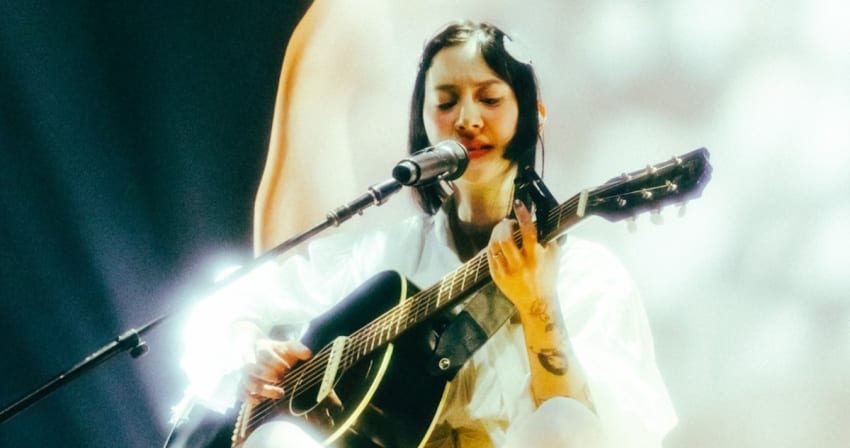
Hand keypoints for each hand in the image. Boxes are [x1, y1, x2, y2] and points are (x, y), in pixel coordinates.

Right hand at [242, 339, 311, 399]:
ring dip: (263, 389)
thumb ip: (298, 349)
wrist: (266, 357)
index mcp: (260, 348)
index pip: (263, 354)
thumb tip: (308, 355)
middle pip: (250, 367)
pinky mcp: (243, 386)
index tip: (287, 368)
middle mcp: (249, 360)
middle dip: (266, 374)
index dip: (275, 362)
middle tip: (281, 379)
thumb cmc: (279, 354)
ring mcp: (244, 374)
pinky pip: (241, 393)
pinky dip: (250, 398)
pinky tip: (263, 401)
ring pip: (247, 382)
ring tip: (280, 393)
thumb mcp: (289, 348)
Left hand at [488, 200, 559, 314]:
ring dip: (496, 233)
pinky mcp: (497, 278)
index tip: (519, 204)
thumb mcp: (555, 257)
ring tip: (502, 230)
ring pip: (494, 246)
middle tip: (508, 222)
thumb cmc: (547, 277)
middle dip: (504, 225)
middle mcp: (521, 265)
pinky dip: (493, 246)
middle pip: (505, 238)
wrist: (537, 303)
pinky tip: (498, 243)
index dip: (523, 215)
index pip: (528, 232)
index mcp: (536, 257)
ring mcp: (507, 272)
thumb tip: (546, 218)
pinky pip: (490, 256)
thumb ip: (551, 237)